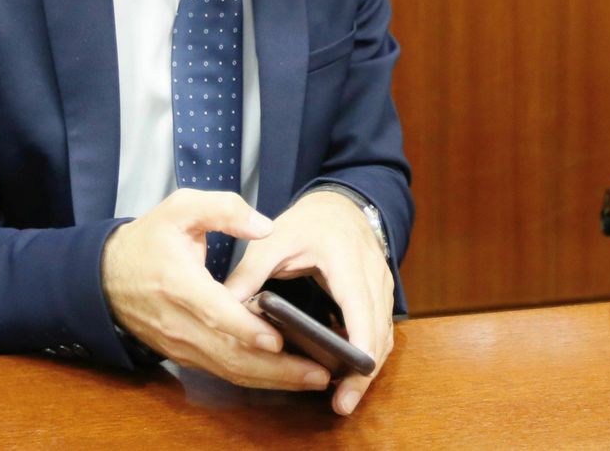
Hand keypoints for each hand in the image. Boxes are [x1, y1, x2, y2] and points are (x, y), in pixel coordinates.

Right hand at [100, 189, 333, 390]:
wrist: (105, 275)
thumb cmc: (148, 239)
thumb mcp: (181, 208)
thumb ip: (224, 210)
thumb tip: (264, 227)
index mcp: (179, 284)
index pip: (215, 313)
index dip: (246, 329)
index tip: (278, 337)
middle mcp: (179, 322)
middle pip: (229, 353)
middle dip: (275, 367)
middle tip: (319, 371)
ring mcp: (181, 344)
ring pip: (228, 369)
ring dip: (271, 378)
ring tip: (312, 378)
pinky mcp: (184, 354)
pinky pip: (222, 371)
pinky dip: (254, 377)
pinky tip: (285, 377)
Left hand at [225, 190, 394, 415]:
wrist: (339, 207)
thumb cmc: (306, 224)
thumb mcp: (272, 241)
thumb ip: (249, 273)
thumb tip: (224, 308)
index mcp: (345, 258)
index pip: (359, 304)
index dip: (360, 339)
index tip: (352, 369)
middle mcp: (372, 272)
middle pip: (378, 328)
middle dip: (363, 368)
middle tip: (343, 402)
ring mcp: (382, 284)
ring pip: (385, 333)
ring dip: (368, 366)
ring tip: (345, 396)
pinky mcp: (382, 295)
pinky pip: (382, 329)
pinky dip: (369, 352)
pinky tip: (351, 373)